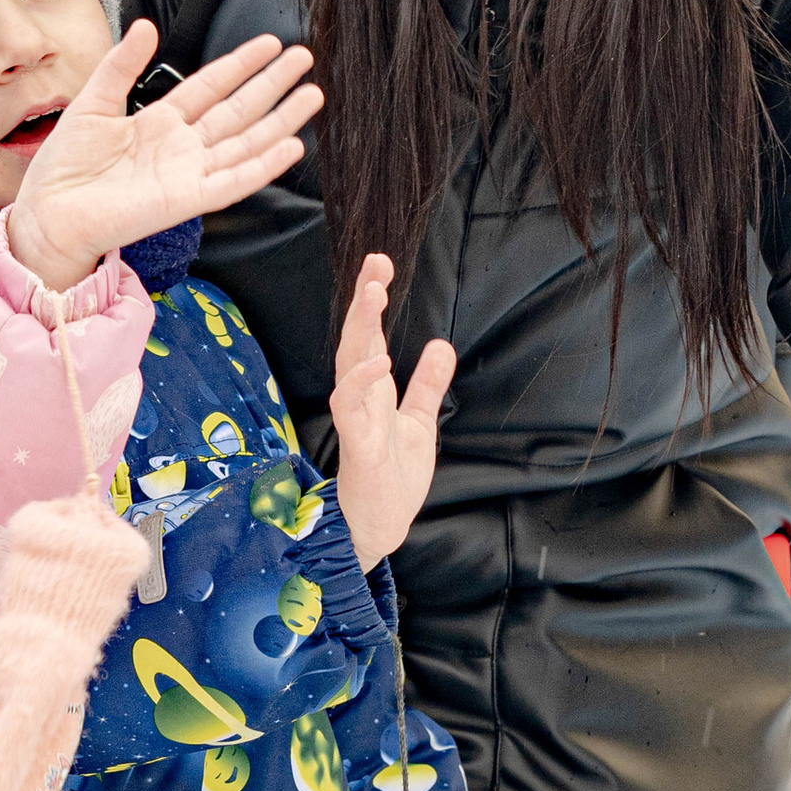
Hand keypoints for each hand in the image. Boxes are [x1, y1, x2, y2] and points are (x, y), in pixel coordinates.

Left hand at [1, 20, 321, 297]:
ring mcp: (188, 173)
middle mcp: (181, 147)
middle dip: (273, 84)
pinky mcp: (186, 200)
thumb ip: (121, 65)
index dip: (241, 64)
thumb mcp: (93, 102)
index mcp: (159, 123)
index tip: (270, 43)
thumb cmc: (64, 167)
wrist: (48, 212)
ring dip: (281, 120)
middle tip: (305, 58)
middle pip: (239, 110)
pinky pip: (233, 182)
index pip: (211, 86)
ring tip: (313, 95)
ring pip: (246, 142)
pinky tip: (291, 147)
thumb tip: (148, 25)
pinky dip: (263, 167)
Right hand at [329, 254, 453, 572]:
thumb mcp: (420, 423)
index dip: (372, 301)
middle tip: (374, 262)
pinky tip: (378, 358)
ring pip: (350, 364)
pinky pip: (350, 407)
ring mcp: (355, 420)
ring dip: (360, 328)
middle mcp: (360, 398)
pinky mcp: (357, 445)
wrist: (380, 527)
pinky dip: (360, 381)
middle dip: (364, 300)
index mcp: (374, 391)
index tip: (380, 265)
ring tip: (374, 294)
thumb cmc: (393, 478)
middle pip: (357, 339)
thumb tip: (440, 344)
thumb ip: (427, 385)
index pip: (369, 336)